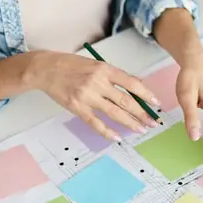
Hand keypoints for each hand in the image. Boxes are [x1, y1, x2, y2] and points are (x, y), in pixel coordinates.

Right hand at [36, 53, 160, 139]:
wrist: (45, 69)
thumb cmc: (71, 65)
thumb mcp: (96, 64)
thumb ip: (114, 75)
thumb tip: (136, 85)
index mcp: (105, 69)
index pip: (131, 83)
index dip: (146, 95)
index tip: (156, 103)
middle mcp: (98, 83)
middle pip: (126, 101)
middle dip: (142, 114)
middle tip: (153, 122)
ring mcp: (87, 96)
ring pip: (114, 113)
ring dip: (130, 123)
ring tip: (141, 130)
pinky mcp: (77, 107)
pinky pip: (95, 123)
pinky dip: (107, 132)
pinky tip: (118, 137)